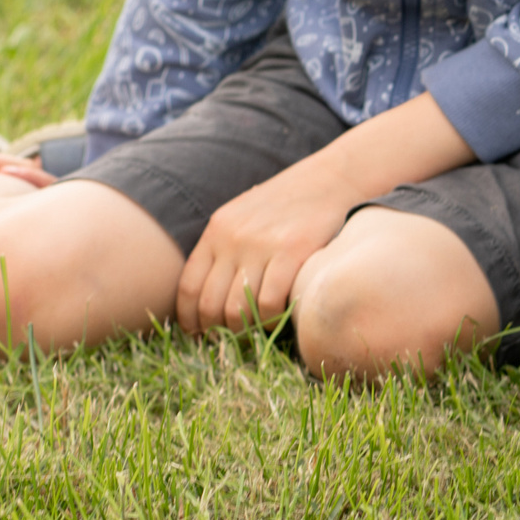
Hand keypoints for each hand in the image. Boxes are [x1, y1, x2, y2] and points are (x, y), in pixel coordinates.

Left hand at [176, 153, 357, 334]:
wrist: (330, 179)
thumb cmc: (287, 204)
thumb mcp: (243, 217)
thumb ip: (223, 248)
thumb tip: (207, 298)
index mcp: (216, 230)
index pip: (189, 286)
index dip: (190, 319)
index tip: (199, 334)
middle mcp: (232, 238)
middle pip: (210, 304)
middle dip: (217, 331)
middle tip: (230, 340)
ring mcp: (260, 245)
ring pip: (237, 309)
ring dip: (244, 330)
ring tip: (254, 333)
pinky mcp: (291, 251)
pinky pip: (269, 302)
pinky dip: (270, 320)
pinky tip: (277, 319)